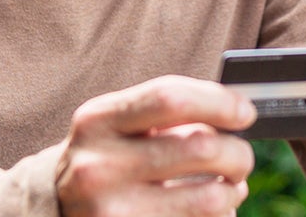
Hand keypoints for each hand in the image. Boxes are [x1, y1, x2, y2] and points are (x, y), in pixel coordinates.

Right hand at [56, 75, 257, 215]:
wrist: (59, 206)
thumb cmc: (108, 154)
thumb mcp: (119, 124)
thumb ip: (167, 112)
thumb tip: (237, 111)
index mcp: (97, 120)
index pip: (170, 99)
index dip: (219, 102)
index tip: (246, 112)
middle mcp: (97, 166)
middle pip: (199, 148)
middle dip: (237, 152)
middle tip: (242, 156)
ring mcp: (111, 212)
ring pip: (209, 198)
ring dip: (234, 190)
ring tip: (231, 186)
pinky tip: (213, 209)